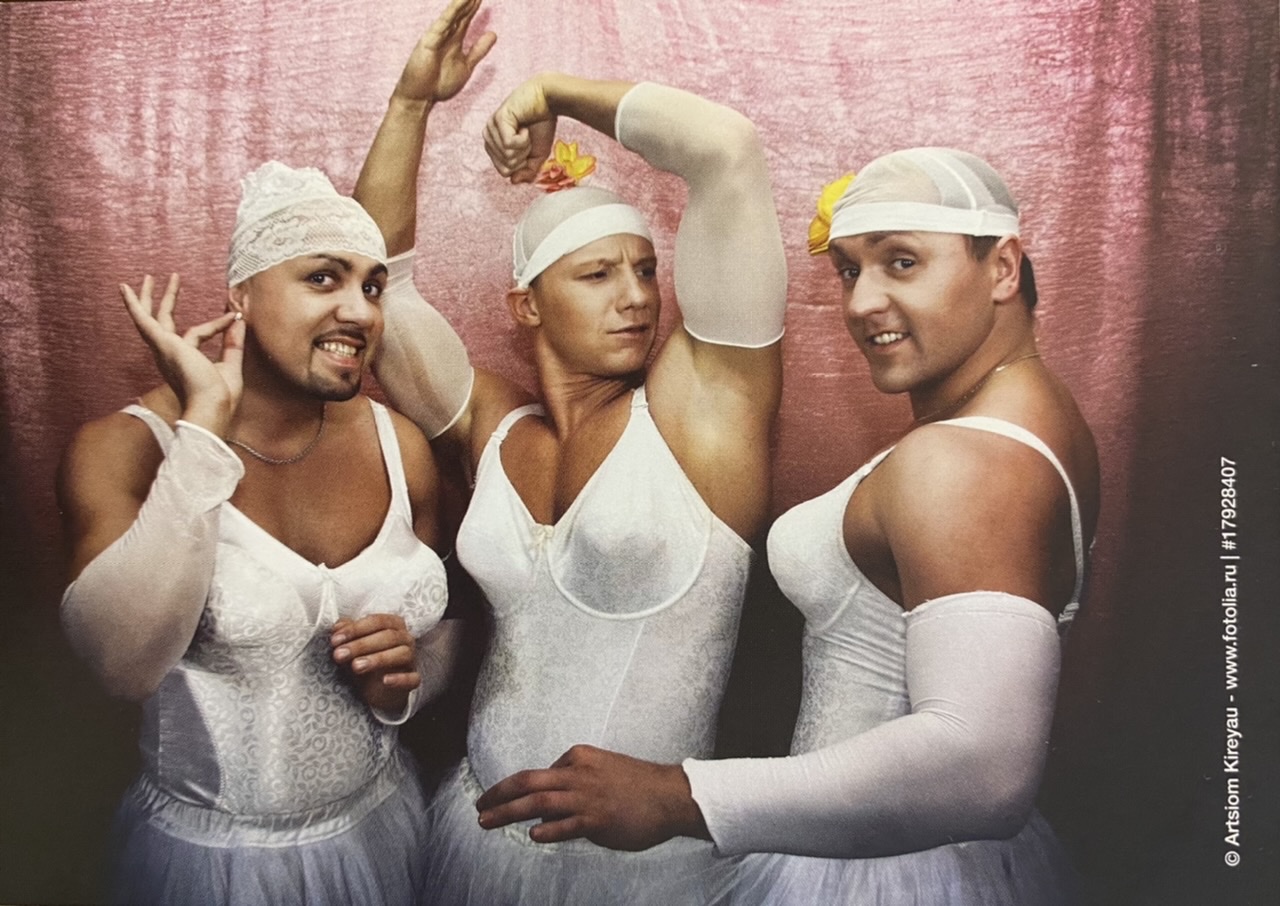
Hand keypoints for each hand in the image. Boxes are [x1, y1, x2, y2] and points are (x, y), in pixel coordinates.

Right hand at [120, 274, 243, 433]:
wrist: (211, 406)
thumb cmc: (219, 396)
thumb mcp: (230, 364)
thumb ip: (233, 343)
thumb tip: (238, 320)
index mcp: (182, 361)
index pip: (196, 334)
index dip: (218, 324)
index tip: (234, 316)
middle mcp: (169, 354)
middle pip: (163, 321)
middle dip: (165, 300)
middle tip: (168, 279)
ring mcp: (164, 348)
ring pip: (153, 317)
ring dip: (151, 296)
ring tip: (151, 276)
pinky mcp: (163, 343)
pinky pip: (143, 319)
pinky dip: (134, 304)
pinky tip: (125, 288)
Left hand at [331, 613, 420, 713]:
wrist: (377, 689)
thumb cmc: (366, 659)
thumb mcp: (353, 645)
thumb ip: (347, 634)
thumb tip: (337, 627)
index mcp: (393, 625)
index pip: (376, 621)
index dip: (355, 629)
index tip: (335, 640)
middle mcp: (406, 638)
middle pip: (388, 636)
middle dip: (361, 645)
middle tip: (339, 654)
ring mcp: (411, 659)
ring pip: (402, 654)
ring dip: (378, 659)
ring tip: (356, 666)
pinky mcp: (414, 679)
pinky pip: (413, 678)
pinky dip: (400, 679)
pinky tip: (385, 681)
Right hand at [393, 0, 495, 105]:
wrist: (421, 99)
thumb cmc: (439, 84)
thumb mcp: (466, 65)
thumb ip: (479, 50)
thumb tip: (493, 34)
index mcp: (454, 40)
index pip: (466, 19)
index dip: (474, 7)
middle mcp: (445, 35)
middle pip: (459, 13)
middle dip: (468, 1)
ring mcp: (436, 37)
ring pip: (451, 15)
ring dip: (461, 2)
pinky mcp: (429, 42)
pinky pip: (442, 25)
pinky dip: (451, 13)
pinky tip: (459, 3)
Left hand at [475, 744, 709, 850]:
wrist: (671, 796)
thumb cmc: (639, 785)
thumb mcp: (603, 768)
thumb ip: (578, 779)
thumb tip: (555, 798)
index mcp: (578, 757)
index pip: (539, 773)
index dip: (516, 788)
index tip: (500, 799)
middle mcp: (577, 773)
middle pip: (527, 782)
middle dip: (498, 795)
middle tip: (479, 807)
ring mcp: (586, 797)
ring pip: (537, 803)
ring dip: (507, 813)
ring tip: (487, 822)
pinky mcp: (596, 820)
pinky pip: (563, 826)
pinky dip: (545, 830)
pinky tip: (532, 836)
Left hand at [483, 76, 556, 183]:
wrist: (549, 100)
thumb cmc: (542, 124)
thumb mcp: (536, 155)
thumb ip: (526, 171)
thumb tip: (513, 181)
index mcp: (494, 144)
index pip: (504, 172)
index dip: (522, 164)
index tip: (528, 146)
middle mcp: (488, 136)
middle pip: (505, 167)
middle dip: (523, 156)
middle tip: (527, 137)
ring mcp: (491, 127)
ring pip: (507, 157)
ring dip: (524, 146)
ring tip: (526, 129)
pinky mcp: (497, 120)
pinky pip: (509, 145)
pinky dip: (523, 139)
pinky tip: (524, 126)